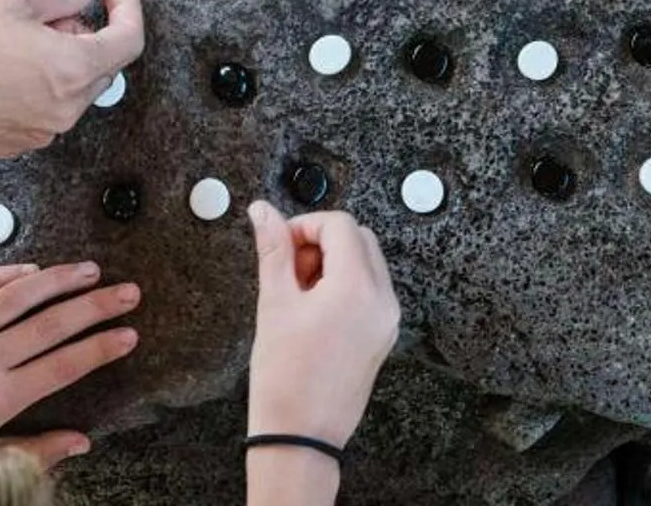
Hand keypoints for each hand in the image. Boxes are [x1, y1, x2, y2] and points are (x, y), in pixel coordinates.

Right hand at [0, 0, 144, 159]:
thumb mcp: (12, 3)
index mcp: (72, 69)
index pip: (129, 38)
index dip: (126, 5)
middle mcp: (66, 107)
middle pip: (104, 64)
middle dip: (88, 31)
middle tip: (53, 10)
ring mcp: (44, 129)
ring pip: (75, 87)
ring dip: (64, 58)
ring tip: (22, 37)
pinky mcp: (21, 140)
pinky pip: (49, 107)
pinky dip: (42, 83)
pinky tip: (9, 65)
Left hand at [0, 262, 138, 465]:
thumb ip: (32, 452)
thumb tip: (80, 442)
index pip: (63, 365)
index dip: (100, 347)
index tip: (129, 334)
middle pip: (51, 324)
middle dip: (94, 306)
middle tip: (126, 291)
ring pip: (17, 296)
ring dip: (57, 280)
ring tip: (88, 269)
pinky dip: (5, 276)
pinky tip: (29, 269)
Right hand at [245, 204, 397, 446]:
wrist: (300, 438)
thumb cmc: (285, 378)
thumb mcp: (274, 304)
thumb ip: (273, 250)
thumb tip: (263, 211)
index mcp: (358, 287)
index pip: (339, 225)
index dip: (305, 226)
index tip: (280, 244)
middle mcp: (382, 300)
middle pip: (358, 239)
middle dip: (321, 243)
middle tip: (288, 270)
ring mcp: (387, 320)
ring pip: (366, 264)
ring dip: (333, 263)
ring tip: (298, 295)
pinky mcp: (382, 337)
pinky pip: (369, 292)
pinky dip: (344, 286)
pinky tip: (313, 312)